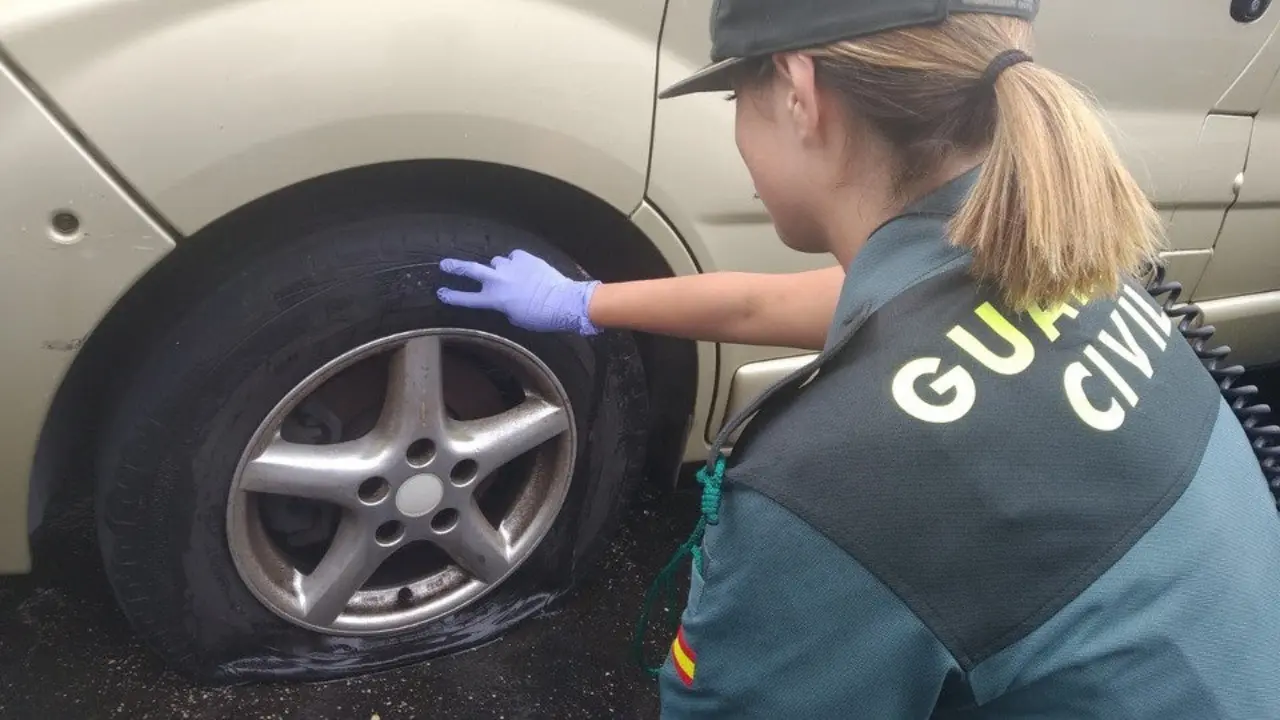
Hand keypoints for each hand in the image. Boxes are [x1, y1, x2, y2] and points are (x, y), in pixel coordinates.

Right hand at [437, 250, 600, 334]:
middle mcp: (498, 281)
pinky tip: (527, 269)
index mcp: (494, 300)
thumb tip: (503, 296)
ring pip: (496, 261)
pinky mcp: (524, 256)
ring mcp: (510, 266)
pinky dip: (517, 262)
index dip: (452, 296)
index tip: (441, 292)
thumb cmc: (541, 317)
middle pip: (471, 269)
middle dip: (455, 266)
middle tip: (445, 264)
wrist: (563, 301)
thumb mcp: (516, 317)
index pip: (467, 299)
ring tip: (514, 275)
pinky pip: (514, 257)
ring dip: (501, 268)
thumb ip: (504, 306)